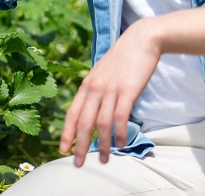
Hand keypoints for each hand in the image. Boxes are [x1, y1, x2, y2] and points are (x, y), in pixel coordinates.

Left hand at [59, 20, 160, 166]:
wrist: (141, 40)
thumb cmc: (123, 59)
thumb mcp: (102, 73)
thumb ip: (96, 90)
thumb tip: (93, 110)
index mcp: (86, 84)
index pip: (71, 113)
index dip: (66, 133)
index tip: (62, 149)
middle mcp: (94, 88)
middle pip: (83, 122)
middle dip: (79, 145)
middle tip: (78, 163)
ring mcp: (110, 89)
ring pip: (101, 123)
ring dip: (102, 144)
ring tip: (104, 160)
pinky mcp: (127, 91)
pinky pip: (120, 117)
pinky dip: (119, 134)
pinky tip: (121, 145)